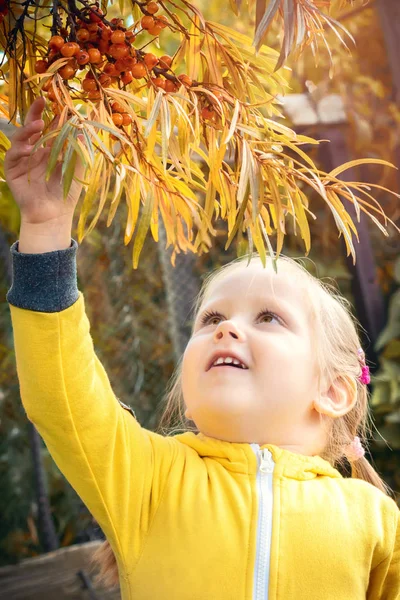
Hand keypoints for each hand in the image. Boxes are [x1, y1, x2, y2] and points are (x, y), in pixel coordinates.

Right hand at [4, 96, 84, 225]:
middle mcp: (35, 151)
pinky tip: (28, 149)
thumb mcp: (76, 171)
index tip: (61, 104)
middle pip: (33, 127)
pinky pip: (13, 155)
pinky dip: (19, 150)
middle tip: (41, 100)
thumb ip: (79, 152)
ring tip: (37, 124)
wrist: (53, 214)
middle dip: (35, 113)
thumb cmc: (66, 194)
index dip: (54, 116)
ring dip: (27, 129)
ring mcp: (23, 159)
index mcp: (50, 150)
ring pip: (21, 138)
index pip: (51, 128)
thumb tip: (84, 130)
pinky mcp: (13, 170)